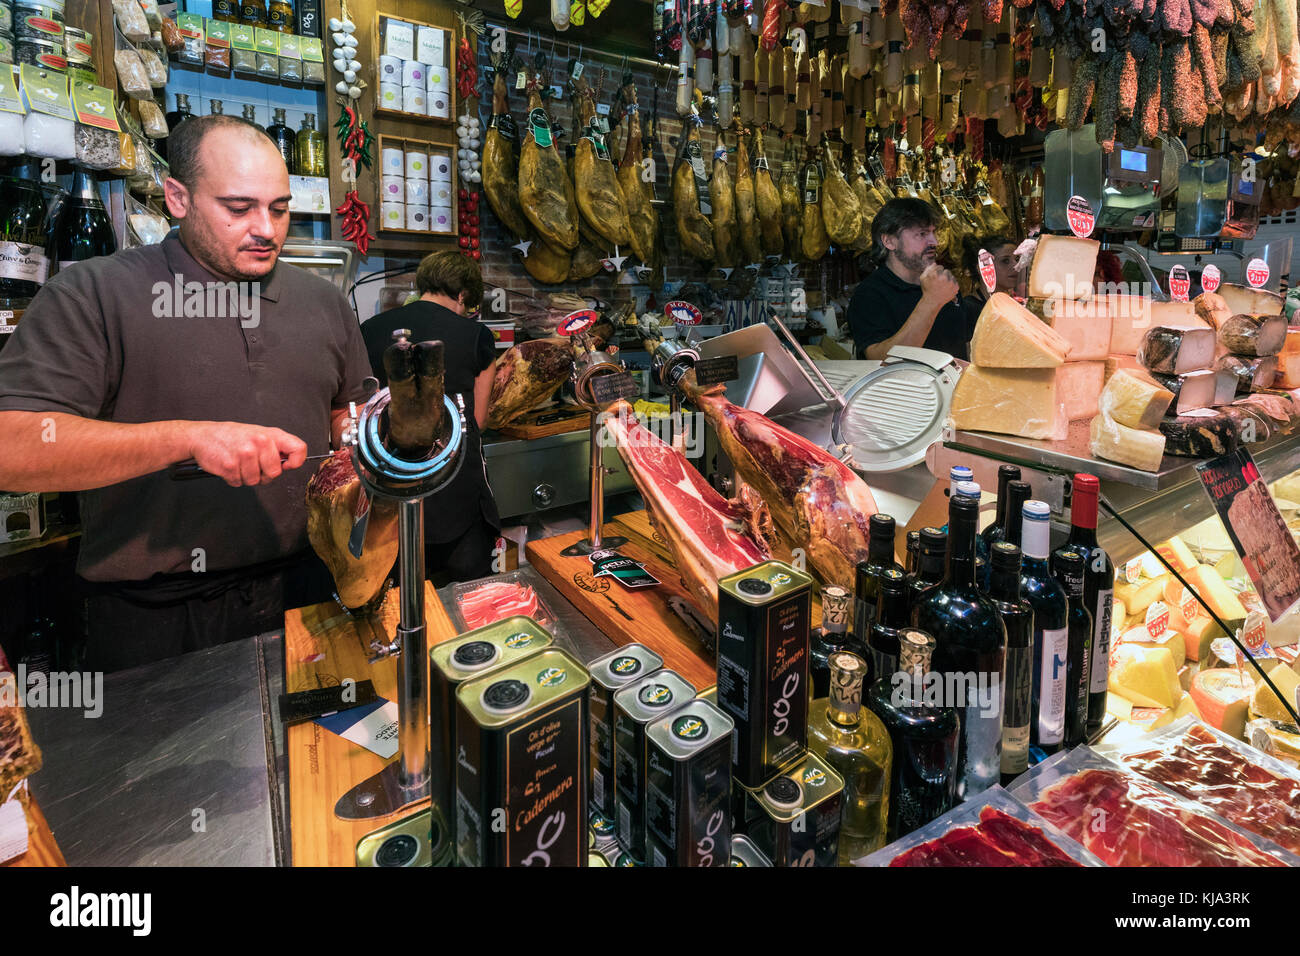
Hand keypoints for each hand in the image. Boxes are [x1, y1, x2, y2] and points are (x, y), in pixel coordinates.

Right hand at [185, 422, 307, 486]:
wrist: (202, 436)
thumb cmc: (232, 436)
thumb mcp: (259, 433)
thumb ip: (277, 447)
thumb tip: (291, 462)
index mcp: (271, 434)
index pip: (299, 449)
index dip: (296, 461)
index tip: (287, 465)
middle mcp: (260, 442)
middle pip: (274, 473)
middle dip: (264, 474)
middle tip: (253, 464)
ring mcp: (244, 454)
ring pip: (256, 481)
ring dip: (246, 476)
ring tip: (239, 463)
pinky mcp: (230, 466)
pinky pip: (239, 483)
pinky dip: (234, 478)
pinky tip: (230, 465)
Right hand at [920, 263, 959, 303]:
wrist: (933, 301)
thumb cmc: (927, 290)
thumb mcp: (923, 278)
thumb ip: (928, 269)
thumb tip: (935, 264)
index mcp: (936, 274)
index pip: (940, 267)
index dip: (937, 272)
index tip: (936, 277)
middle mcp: (944, 277)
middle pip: (947, 271)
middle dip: (944, 275)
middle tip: (940, 282)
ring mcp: (951, 282)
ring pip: (952, 276)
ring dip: (948, 280)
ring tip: (943, 286)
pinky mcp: (956, 287)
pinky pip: (955, 282)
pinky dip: (952, 285)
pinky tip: (946, 289)